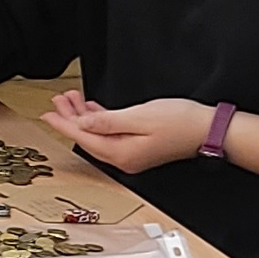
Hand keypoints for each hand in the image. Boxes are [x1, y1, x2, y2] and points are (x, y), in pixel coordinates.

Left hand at [40, 91, 207, 173]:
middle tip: (58, 100)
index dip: (64, 124)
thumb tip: (82, 124)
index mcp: (121, 153)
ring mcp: (131, 154)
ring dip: (83, 117)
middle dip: (71, 117)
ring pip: (98, 135)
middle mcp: (124, 158)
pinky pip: (110, 134)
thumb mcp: (138, 117)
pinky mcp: (138, 147)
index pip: (83, 137)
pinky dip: (99, 120)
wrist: (210, 130)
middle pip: (88, 137)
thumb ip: (107, 121)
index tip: (48, 114)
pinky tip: (92, 110)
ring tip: (71, 99)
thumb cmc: (180, 122)